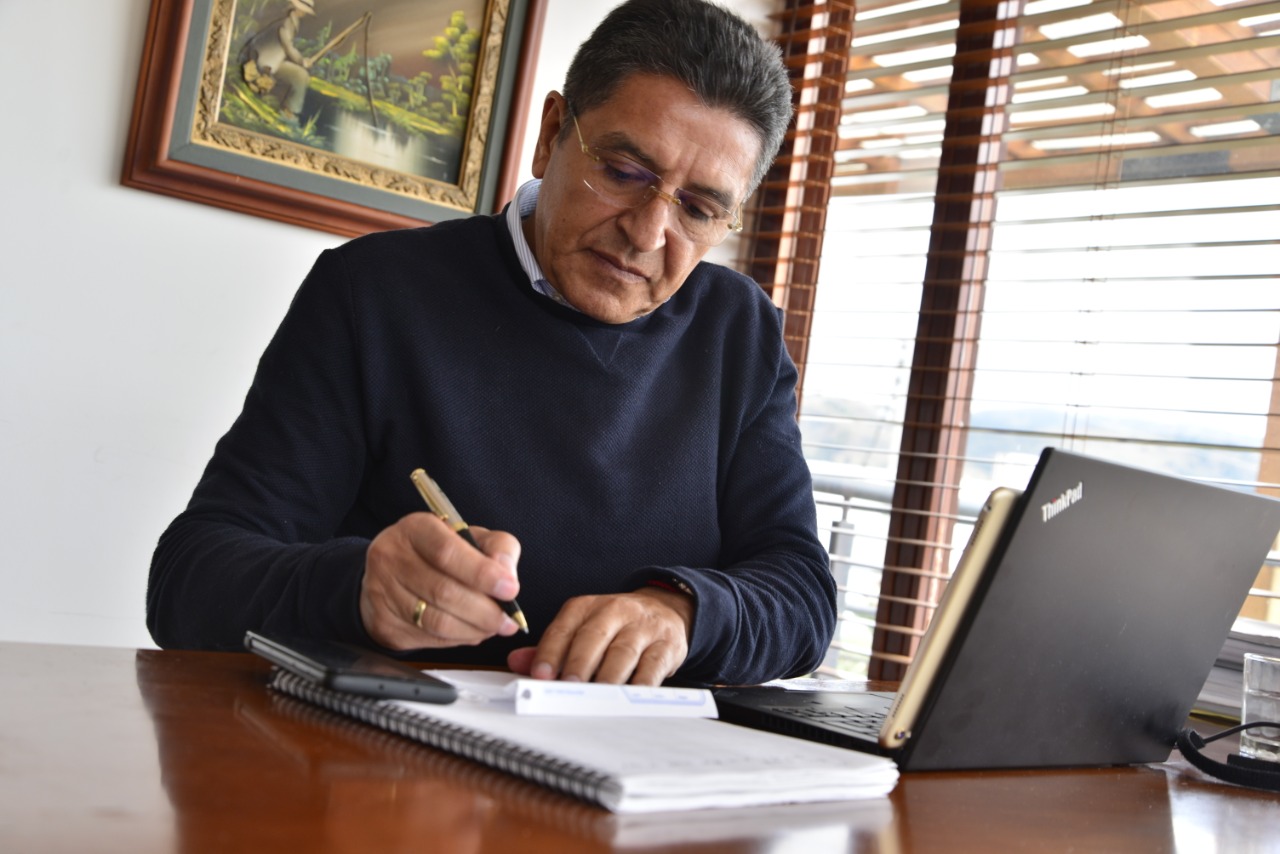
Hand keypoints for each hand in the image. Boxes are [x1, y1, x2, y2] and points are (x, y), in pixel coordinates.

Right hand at [361, 513, 521, 649]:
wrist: (393, 572)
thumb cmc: (440, 553)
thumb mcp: (472, 537)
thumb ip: (498, 548)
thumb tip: (507, 575)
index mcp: (416, 528)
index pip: (447, 552)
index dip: (482, 573)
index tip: (510, 589)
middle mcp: (392, 557)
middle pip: (443, 591)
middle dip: (484, 611)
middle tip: (509, 620)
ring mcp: (382, 591)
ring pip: (435, 621)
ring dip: (474, 629)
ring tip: (494, 628)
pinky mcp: (383, 622)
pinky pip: (427, 638)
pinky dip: (457, 639)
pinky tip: (471, 632)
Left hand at [506, 586, 692, 685]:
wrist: (666, 610)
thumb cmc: (616, 626)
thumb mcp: (583, 628)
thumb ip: (552, 647)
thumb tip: (516, 662)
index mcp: (587, 607)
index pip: (564, 627)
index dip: (550, 651)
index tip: (540, 674)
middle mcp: (615, 611)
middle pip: (593, 636)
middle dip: (578, 663)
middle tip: (567, 686)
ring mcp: (642, 627)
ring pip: (623, 651)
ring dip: (607, 676)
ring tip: (595, 697)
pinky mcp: (666, 644)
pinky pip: (653, 666)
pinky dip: (640, 684)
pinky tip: (628, 698)